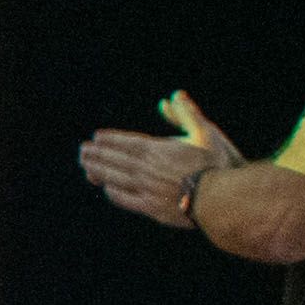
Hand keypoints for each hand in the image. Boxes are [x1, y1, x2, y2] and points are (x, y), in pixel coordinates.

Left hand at [78, 93, 242, 229]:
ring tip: (86, 166)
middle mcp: (147, 169)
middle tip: (83, 150)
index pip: (126, 142)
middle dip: (97, 153)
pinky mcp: (151, 208)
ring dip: (98, 171)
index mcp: (157, 150)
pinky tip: (107, 189)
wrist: (222, 200)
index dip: (110, 139)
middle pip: (115, 159)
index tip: (97, 137)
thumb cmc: (216, 164)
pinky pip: (125, 199)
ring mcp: (147, 189)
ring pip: (115, 178)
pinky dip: (114, 193)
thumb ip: (187, 114)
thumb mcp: (205, 133)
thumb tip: (173, 96)